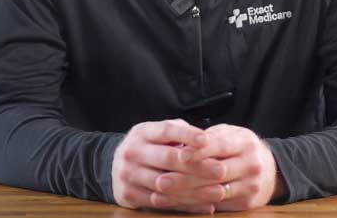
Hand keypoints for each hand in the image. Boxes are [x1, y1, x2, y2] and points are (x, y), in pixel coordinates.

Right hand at [111, 118, 226, 213]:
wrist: (115, 166)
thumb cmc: (149, 147)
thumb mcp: (157, 133)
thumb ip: (178, 133)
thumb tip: (208, 139)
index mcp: (142, 132)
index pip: (166, 131)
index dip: (187, 135)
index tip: (207, 140)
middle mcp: (132, 151)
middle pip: (167, 159)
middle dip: (197, 165)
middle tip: (220, 170)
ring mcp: (128, 174)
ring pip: (166, 184)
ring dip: (195, 190)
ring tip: (218, 191)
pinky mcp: (128, 194)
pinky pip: (161, 203)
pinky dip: (185, 206)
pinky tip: (204, 206)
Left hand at [154, 123, 280, 211]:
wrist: (271, 170)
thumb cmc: (241, 148)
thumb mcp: (230, 135)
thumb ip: (209, 138)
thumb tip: (180, 144)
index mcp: (245, 143)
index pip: (218, 145)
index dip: (197, 150)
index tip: (176, 154)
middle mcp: (250, 164)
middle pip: (214, 172)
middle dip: (185, 177)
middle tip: (160, 180)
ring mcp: (250, 185)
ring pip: (213, 192)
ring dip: (185, 195)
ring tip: (161, 195)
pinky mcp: (246, 203)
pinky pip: (217, 206)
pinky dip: (194, 205)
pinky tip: (175, 204)